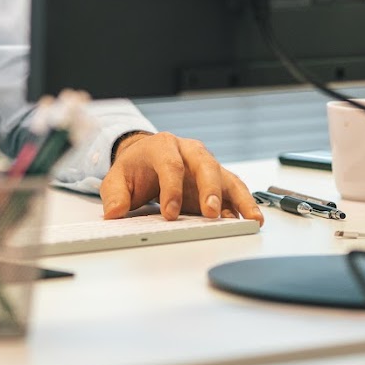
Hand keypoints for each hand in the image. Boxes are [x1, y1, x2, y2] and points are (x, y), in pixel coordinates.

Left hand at [101, 132, 263, 222]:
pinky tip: (251, 219)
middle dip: (209, 189)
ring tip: (249, 219)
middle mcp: (189, 151)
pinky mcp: (216, 179)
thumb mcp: (117, 178)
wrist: (145, 159)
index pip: (170, 164)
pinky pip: (233, 189)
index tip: (169, 213)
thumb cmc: (135, 167)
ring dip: (238, 198)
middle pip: (204, 164)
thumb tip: (114, 213)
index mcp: (162, 146)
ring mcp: (205, 164)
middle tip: (210, 213)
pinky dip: (244, 204)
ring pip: (226, 176)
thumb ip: (115, 194)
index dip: (171, 189)